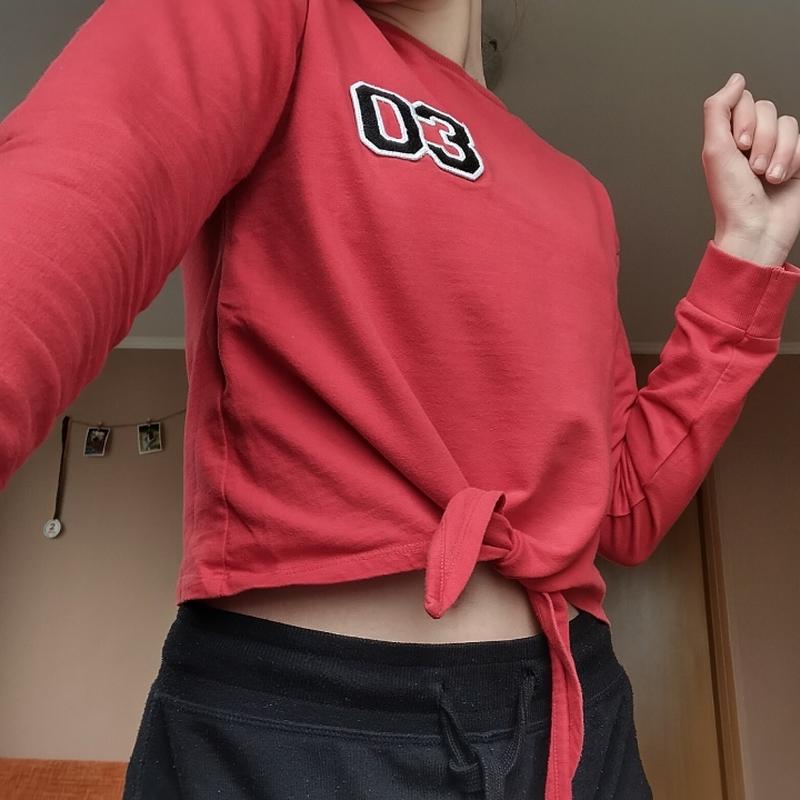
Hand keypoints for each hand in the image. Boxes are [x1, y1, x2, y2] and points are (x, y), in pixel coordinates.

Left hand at [702, 73, 799, 264]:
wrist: (756, 229)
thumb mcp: (715, 150)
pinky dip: (793, 160)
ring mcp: (775, 150)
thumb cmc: (733, 199)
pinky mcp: (796, 161)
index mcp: (729, 138)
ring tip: (767, 178)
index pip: (746, 101)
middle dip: (762, 140)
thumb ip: (719, 110)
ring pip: (789, 124)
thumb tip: (736, 79)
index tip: (739, 146)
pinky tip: (782, 179)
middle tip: (752, 168)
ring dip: (778, 153)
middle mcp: (752, 141)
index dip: (746, 120)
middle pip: (769, 110)